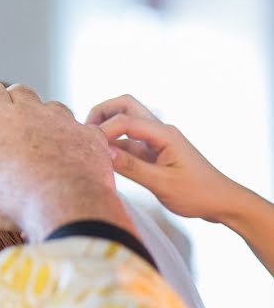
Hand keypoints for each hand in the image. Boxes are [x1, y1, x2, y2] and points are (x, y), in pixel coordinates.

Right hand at [0, 83, 133, 240]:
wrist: (69, 208)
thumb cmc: (17, 198)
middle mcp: (32, 111)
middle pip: (19, 90)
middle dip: (11, 106)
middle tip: (6, 136)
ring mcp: (65, 121)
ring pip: (51, 106)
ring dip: (42, 120)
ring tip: (37, 149)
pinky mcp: (91, 136)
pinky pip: (80, 129)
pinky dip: (72, 140)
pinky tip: (67, 161)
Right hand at [86, 94, 237, 221]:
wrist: (221, 202)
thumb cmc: (197, 193)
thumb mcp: (162, 183)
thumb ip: (131, 167)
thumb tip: (103, 152)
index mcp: (165, 134)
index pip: (126, 121)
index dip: (104, 130)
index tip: (90, 147)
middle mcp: (159, 132)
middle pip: (125, 106)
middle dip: (102, 113)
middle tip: (85, 132)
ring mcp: (155, 141)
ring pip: (125, 122)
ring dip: (107, 128)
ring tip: (90, 145)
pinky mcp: (152, 153)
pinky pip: (128, 143)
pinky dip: (113, 146)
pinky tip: (103, 159)